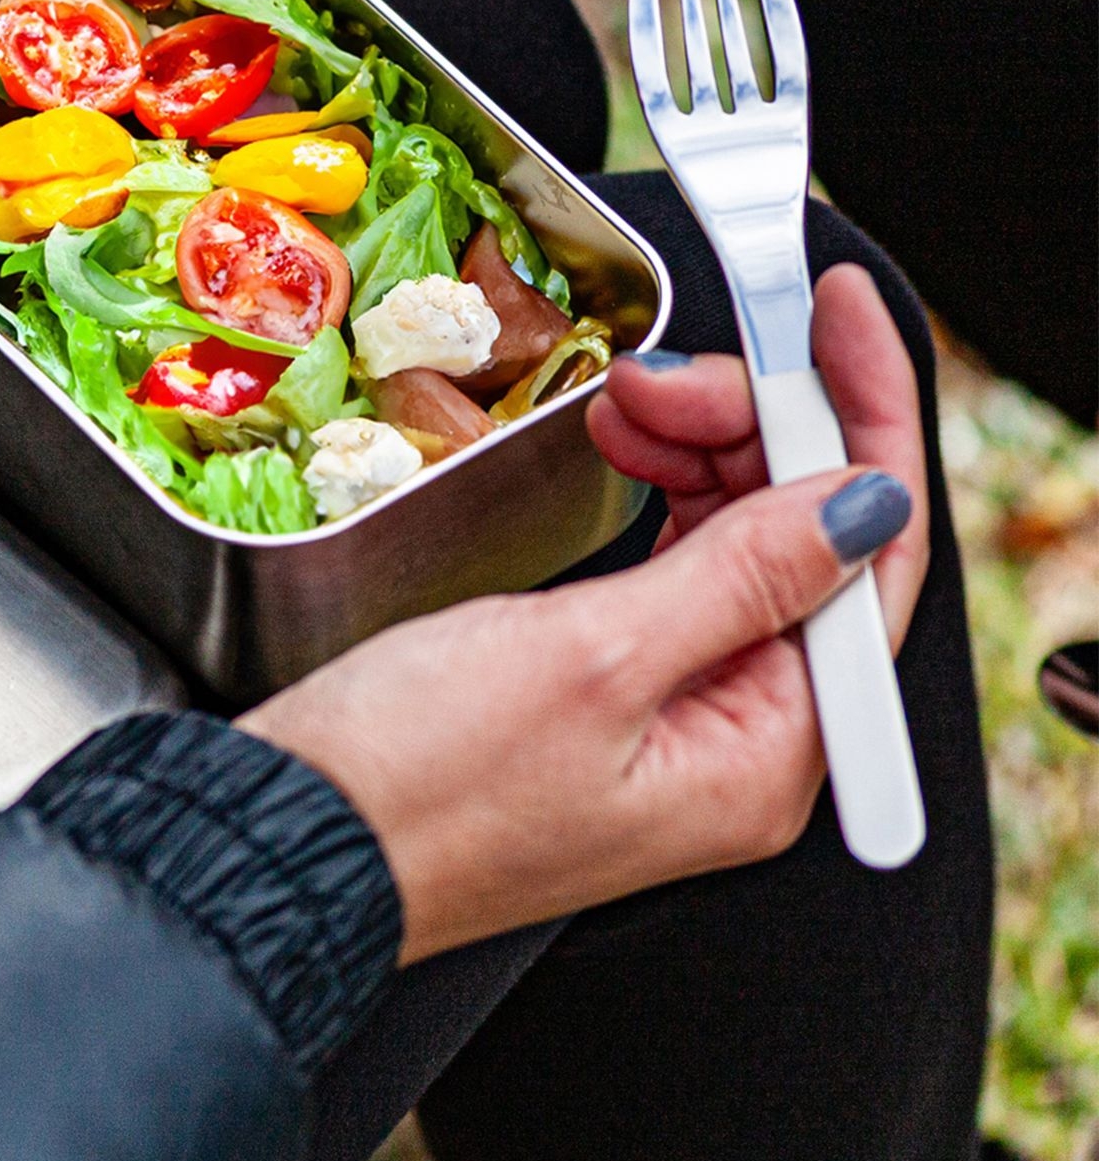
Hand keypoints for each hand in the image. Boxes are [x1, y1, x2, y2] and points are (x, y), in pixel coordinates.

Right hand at [240, 265, 926, 962]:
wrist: (292, 842)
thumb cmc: (414, 785)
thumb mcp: (590, 660)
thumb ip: (741, 575)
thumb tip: (863, 504)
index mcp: (761, 755)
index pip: (869, 561)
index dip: (863, 423)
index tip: (837, 319)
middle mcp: (734, 743)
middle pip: (806, 544)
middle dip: (755, 431)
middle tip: (665, 372)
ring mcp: (670, 717)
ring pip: (739, 545)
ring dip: (702, 453)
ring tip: (626, 400)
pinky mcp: (603, 693)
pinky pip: (676, 569)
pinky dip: (659, 495)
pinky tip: (622, 449)